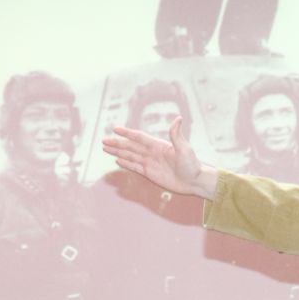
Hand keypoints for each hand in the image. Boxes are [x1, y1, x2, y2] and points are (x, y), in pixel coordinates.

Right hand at [102, 118, 218, 198]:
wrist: (195, 181)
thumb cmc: (192, 164)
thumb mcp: (185, 149)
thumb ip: (176, 135)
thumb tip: (178, 118)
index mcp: (158, 145)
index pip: (139, 137)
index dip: (127, 133)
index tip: (115, 129)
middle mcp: (152, 153)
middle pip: (130, 147)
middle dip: (117, 144)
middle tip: (103, 140)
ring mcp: (150, 163)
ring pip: (130, 156)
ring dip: (118, 152)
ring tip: (106, 148)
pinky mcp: (150, 174)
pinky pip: (135, 167)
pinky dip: (126, 164)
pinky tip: (117, 160)